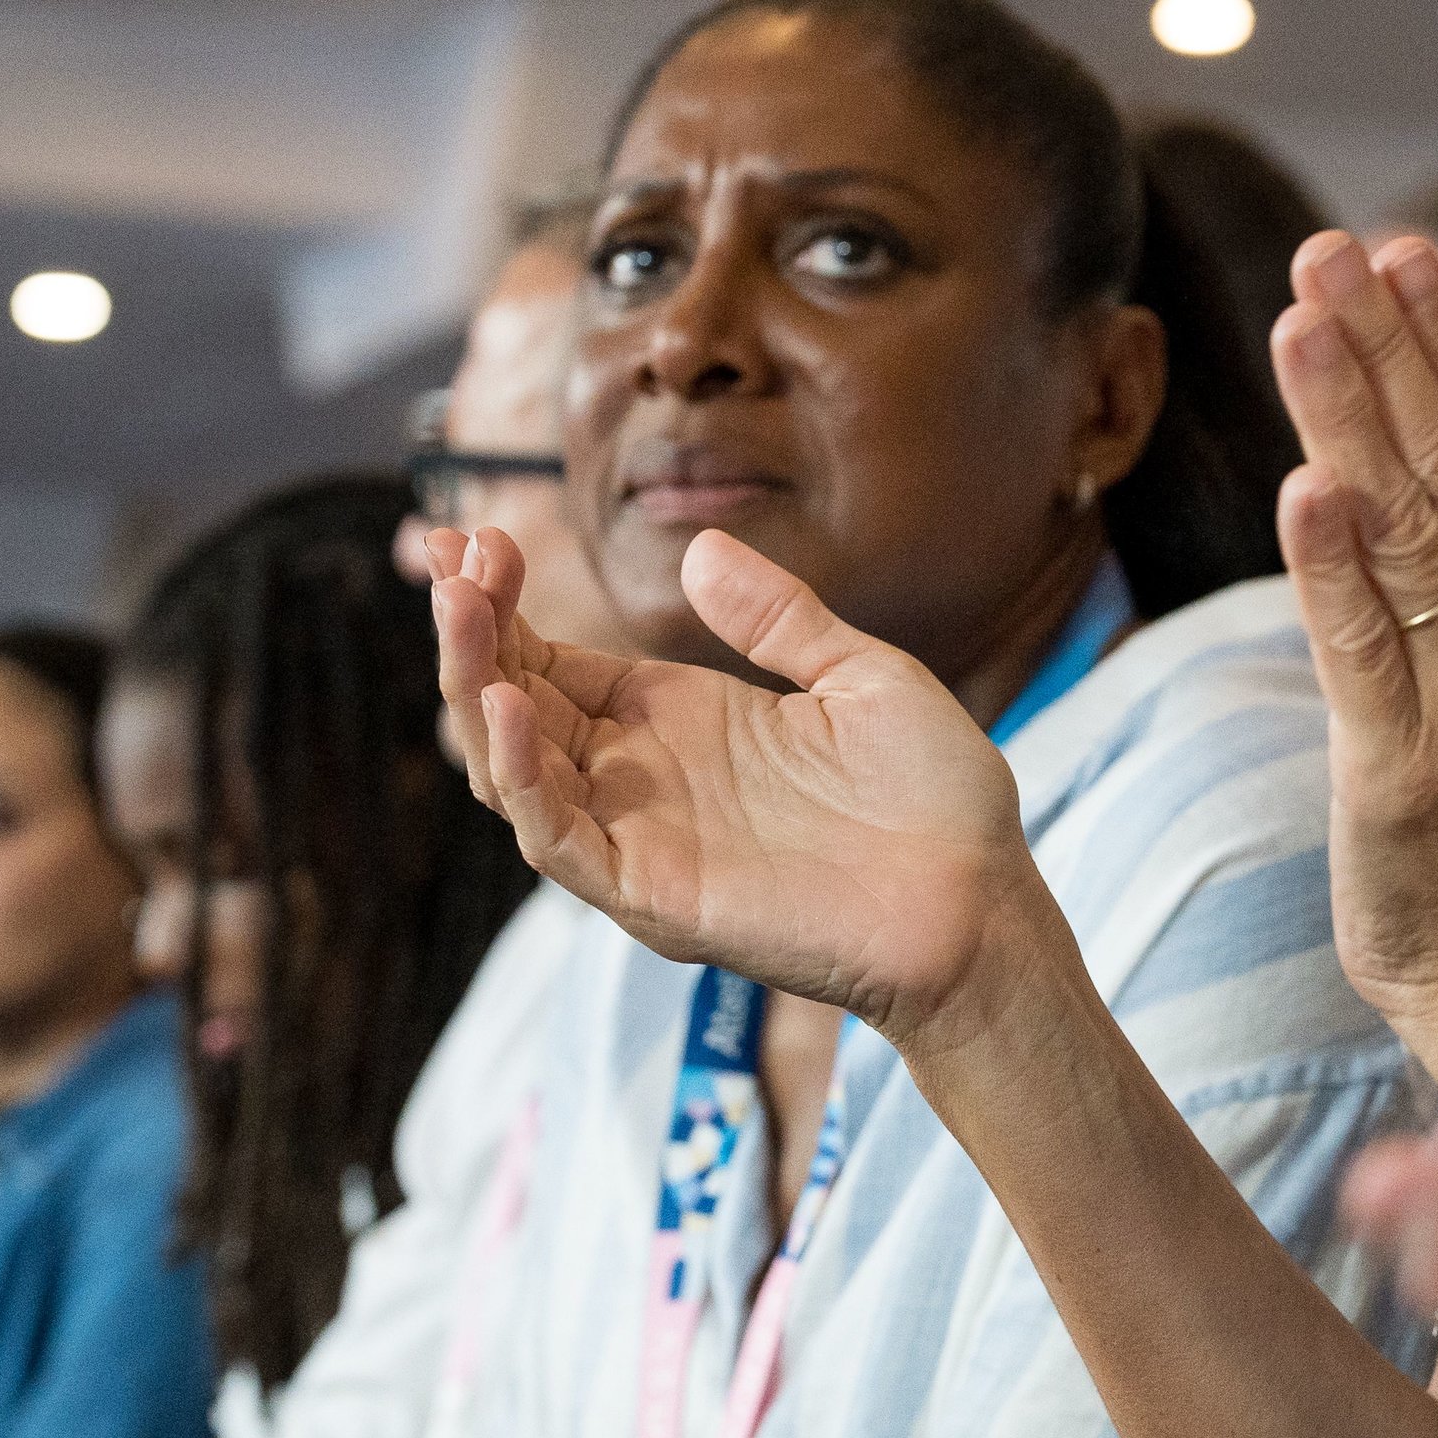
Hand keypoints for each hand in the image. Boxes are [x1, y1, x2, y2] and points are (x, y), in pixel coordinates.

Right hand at [430, 520, 1051, 1047]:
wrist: (984, 904)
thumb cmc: (935, 801)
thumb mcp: (862, 676)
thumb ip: (780, 618)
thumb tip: (698, 549)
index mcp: (677, 723)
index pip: (554, 662)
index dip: (504, 605)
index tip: (476, 533)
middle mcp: (642, 781)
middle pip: (515, 706)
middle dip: (473, 631)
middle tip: (453, 552)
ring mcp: (642, 840)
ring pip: (516, 772)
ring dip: (475, 691)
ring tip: (462, 609)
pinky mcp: (655, 896)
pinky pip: (561, 843)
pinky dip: (526, 780)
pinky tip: (512, 707)